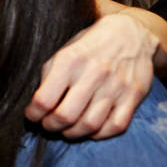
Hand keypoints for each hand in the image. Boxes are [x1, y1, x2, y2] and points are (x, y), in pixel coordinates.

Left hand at [25, 12, 155, 139]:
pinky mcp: (134, 95)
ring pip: (90, 125)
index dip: (33, 114)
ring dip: (73, 133)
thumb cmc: (90, 46)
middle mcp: (94, 73)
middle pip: (66, 116)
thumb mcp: (64, 51)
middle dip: (51, 126)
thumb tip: (38, 105)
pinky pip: (115, 126)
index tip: (32, 116)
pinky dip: (99, 134)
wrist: (132, 33)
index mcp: (70, 60)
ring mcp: (116, 86)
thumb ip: (50, 76)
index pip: (44, 99)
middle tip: (48, 125)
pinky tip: (90, 128)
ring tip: (66, 129)